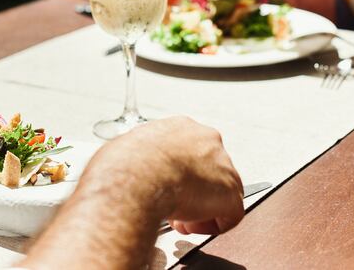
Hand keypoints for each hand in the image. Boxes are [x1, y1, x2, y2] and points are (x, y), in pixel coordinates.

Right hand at [87, 116, 243, 234]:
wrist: (135, 174)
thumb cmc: (123, 164)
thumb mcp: (126, 149)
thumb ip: (137, 156)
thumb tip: (126, 167)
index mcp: (180, 127)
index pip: (188, 151)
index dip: (177, 173)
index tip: (165, 185)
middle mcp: (206, 140)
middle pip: (208, 170)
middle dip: (191, 190)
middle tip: (174, 205)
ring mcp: (222, 165)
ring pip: (220, 191)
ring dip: (201, 208)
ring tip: (179, 218)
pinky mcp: (229, 192)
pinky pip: (230, 215)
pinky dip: (212, 225)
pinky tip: (192, 226)